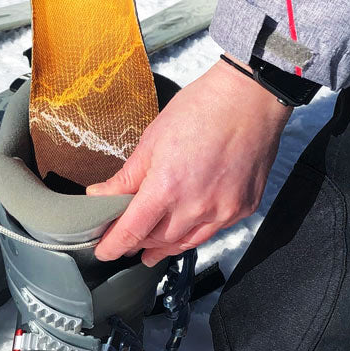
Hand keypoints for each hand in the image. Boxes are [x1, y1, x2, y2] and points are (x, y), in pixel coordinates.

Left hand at [87, 58, 292, 264]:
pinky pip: (212, 231)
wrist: (249, 98)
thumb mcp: (151, 141)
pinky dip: (193, 234)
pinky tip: (184, 231)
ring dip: (164, 247)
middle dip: (137, 244)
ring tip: (149, 252)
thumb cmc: (200, 110)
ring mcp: (224, 210)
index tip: (103, 252)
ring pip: (186, 242)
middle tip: (123, 243)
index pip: (132, 232)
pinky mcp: (243, 207)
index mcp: (167, 188)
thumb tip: (100, 195)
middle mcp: (196, 207)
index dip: (113, 246)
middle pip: (158, 240)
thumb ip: (126, 177)